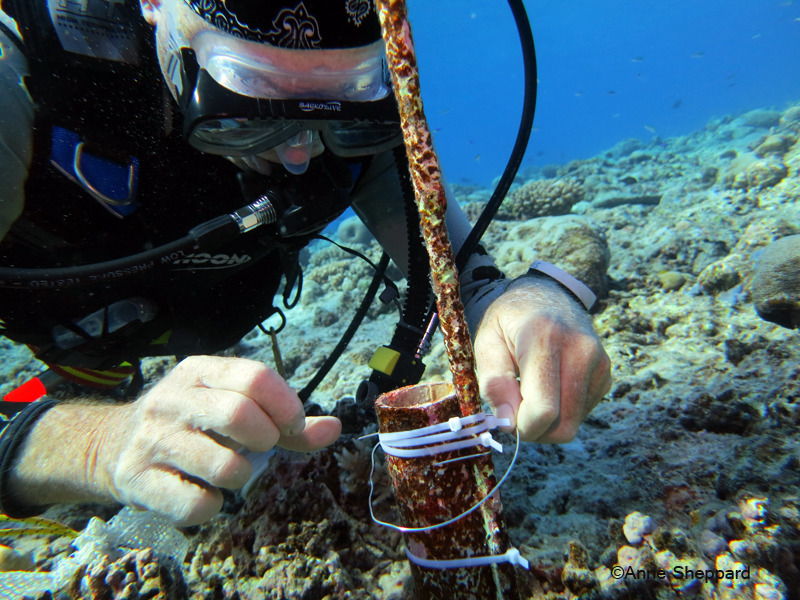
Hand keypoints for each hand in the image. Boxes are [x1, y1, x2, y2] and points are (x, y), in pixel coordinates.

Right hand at [99, 356, 340, 524]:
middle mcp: (172, 399)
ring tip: (228, 470)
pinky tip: (202, 493)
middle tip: (260, 447)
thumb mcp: (233, 408)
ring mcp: (152, 439)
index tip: (292, 426)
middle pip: (239, 414)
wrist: (112, 447)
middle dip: (265, 439)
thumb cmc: (191, 426)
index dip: (286, 406)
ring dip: (240, 476)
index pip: (255, 376)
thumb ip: (286, 422)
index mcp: (200, 371)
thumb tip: (335, 428)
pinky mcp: (137, 480)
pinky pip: (196, 504)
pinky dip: (212, 506)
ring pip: (224, 466)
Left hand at [474, 278, 610, 442]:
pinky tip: (549, 387)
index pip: (543, 408)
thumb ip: (493, 381)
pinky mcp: (606, 374)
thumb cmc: (511, 320)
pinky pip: (582, 412)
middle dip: (535, 430)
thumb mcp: (487, 341)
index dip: (521, 426)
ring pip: (574, 423)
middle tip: (515, 412)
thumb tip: (507, 421)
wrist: (547, 295)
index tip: (504, 417)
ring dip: (547, 423)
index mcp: (545, 338)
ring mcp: (599, 362)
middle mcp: (580, 350)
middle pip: (563, 424)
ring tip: (530, 394)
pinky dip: (561, 411)